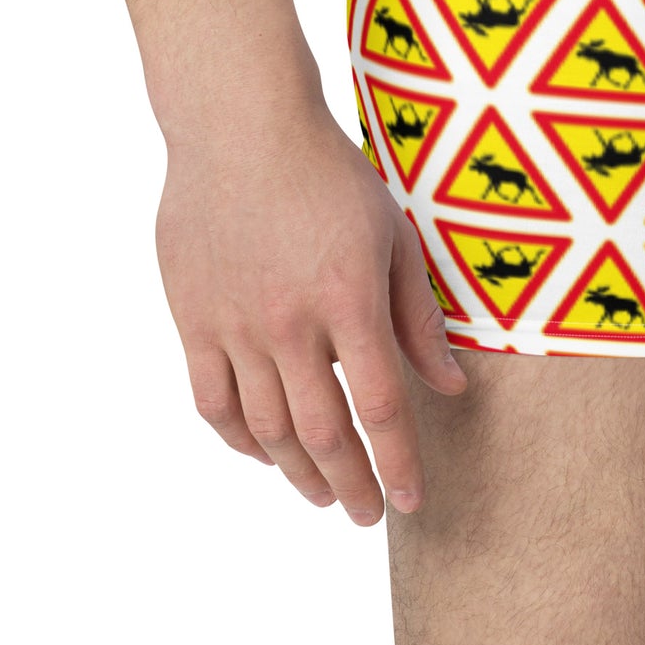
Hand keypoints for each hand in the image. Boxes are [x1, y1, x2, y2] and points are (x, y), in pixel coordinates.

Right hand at [154, 106, 467, 523]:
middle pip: (323, 431)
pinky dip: (238, 439)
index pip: (381, 407)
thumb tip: (452, 388)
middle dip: (351, 484)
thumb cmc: (331, 176)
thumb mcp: (393, 237)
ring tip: (322, 495)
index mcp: (349, 299)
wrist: (242, 129)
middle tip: (368, 516)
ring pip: (265, 427)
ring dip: (297, 472)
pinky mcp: (192, 319)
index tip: (412, 502)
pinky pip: (212, 401)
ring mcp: (235, 324)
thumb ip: (418, 318)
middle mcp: (291, 322)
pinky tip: (263, 454)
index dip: (398, 463)